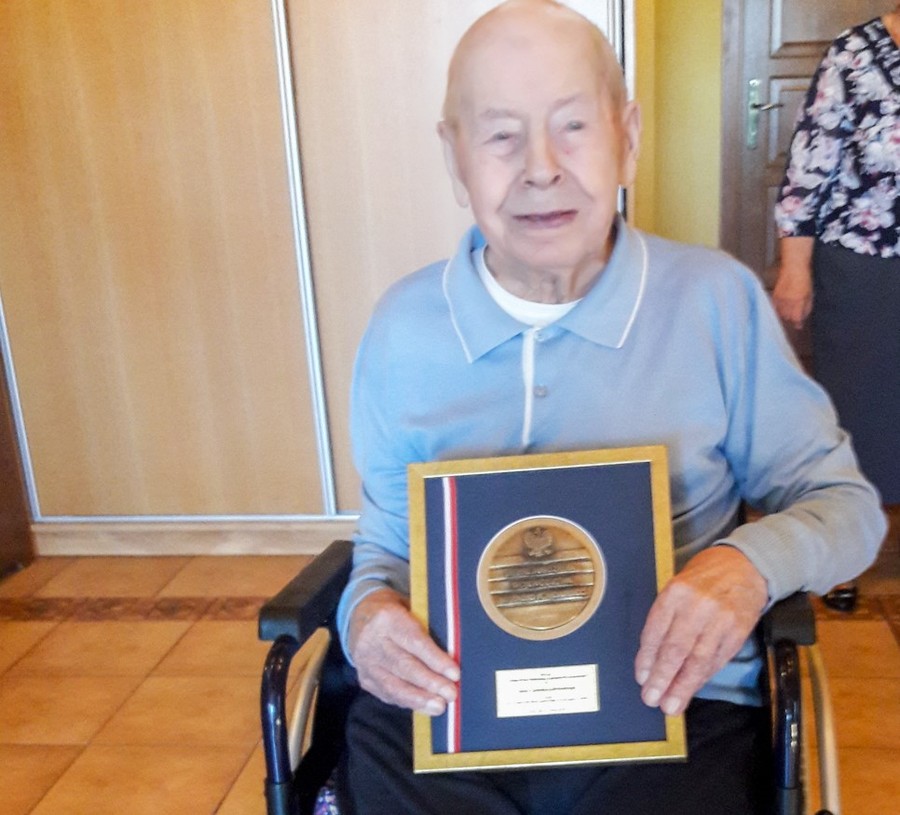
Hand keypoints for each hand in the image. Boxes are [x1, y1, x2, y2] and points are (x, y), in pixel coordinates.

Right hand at [348, 588, 459, 714]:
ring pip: (393, 685)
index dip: (435, 659)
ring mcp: (365, 662)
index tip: (455, 673)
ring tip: (439, 706)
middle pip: (404, 665)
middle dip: (430, 682)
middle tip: (451, 694)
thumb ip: (428, 627)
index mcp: (387, 617)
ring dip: (419, 698)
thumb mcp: (411, 608)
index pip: (414, 641)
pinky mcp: (364, 679)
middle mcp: (372, 640)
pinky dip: (408, 702)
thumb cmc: (398, 613)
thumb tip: (455, 654)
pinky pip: (387, 694)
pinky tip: (424, 706)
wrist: (361, 616)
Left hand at [634, 546, 767, 715]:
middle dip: (662, 677)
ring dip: (683, 686)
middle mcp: (697, 606)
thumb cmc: (703, 578)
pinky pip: (717, 660)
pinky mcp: (738, 632)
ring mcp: (720, 620)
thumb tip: (652, 657)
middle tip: (651, 699)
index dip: (647, 658)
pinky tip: (691, 689)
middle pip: (676, 649)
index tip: (641, 679)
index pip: (656, 631)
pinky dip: (702, 678)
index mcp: (675, 593)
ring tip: (671, 705)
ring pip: (698, 660)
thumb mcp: (678, 587)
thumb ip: (666, 617)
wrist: (744, 566)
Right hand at [772, 264, 812, 329]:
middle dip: (791, 318)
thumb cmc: (804, 278)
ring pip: (780, 313)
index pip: (796, 318)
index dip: (797, 323)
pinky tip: (781, 307)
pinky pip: (774, 307)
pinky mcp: (774, 295)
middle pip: (787, 317)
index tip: (798, 326)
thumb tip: (803, 316)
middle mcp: (787, 301)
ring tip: (789, 311)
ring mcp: (779, 298)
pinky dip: (778, 309)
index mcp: (797, 300)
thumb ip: (807, 306)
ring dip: (785, 314)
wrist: (794, 266)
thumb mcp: (810, 293)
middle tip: (795, 316)